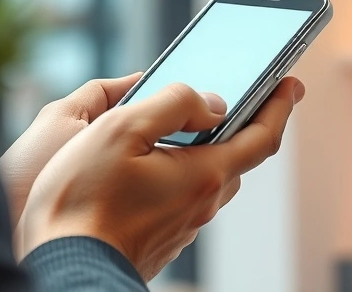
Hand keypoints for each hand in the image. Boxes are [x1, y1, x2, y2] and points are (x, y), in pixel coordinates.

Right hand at [17, 77, 304, 280]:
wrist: (62, 266)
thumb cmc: (82, 198)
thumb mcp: (122, 128)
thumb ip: (173, 105)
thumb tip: (211, 103)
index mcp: (202, 175)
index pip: (262, 138)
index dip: (279, 107)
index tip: (290, 84)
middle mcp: (200, 206)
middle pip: (235, 159)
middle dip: (241, 126)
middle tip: (239, 96)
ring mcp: (180, 228)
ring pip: (206, 181)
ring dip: (206, 151)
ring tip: (187, 127)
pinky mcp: (158, 241)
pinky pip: (181, 199)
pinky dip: (179, 174)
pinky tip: (150, 164)